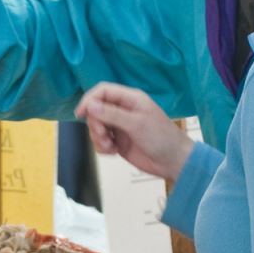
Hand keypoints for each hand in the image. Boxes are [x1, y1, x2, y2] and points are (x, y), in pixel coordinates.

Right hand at [75, 82, 193, 181]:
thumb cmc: (161, 138)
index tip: (80, 114)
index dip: (89, 100)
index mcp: (130, 99)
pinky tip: (114, 151)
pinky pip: (100, 140)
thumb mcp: (136, 124)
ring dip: (98, 138)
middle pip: (95, 110)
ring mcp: (119, 126)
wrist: (173, 162)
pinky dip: (102, 147)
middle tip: (104, 135)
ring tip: (111, 146)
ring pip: (96, 126)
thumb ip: (112, 114)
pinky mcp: (118, 141)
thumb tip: (90, 105)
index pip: (103, 91)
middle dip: (95, 124)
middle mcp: (123, 110)